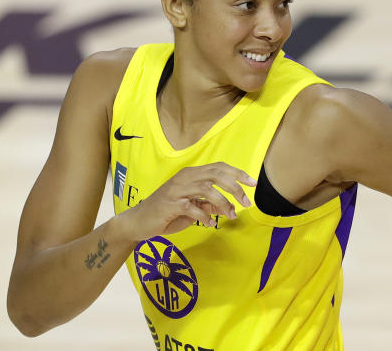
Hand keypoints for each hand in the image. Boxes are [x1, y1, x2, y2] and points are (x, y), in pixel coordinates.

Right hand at [116, 162, 255, 240]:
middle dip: (234, 187)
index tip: (253, 183)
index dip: (237, 173)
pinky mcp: (169, 203)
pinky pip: (192, 207)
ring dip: (222, 203)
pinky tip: (210, 224)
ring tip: (230, 215)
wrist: (138, 222)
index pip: (218, 167)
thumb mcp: (192, 209)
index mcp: (191, 174)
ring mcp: (176, 190)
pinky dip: (204, 216)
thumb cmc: (166, 214)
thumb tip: (229, 207)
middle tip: (246, 202)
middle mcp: (184, 177)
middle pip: (215, 174)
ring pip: (206, 189)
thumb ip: (209, 205)